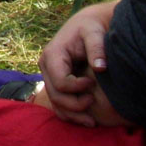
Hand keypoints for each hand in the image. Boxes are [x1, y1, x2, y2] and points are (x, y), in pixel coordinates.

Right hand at [38, 0, 118, 126]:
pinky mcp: (55, 80)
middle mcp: (46, 66)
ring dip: (73, 115)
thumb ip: (97, 47)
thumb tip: (100, 67)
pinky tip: (87, 119)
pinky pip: (58, 103)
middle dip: (75, 105)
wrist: (87, 24)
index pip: (60, 82)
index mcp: (52, 55)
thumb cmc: (91, 28)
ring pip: (55, 102)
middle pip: (55, 96)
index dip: (77, 88)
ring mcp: (49, 75)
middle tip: (94, 100)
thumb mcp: (94, 32)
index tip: (93, 83)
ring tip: (92, 120)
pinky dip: (70, 114)